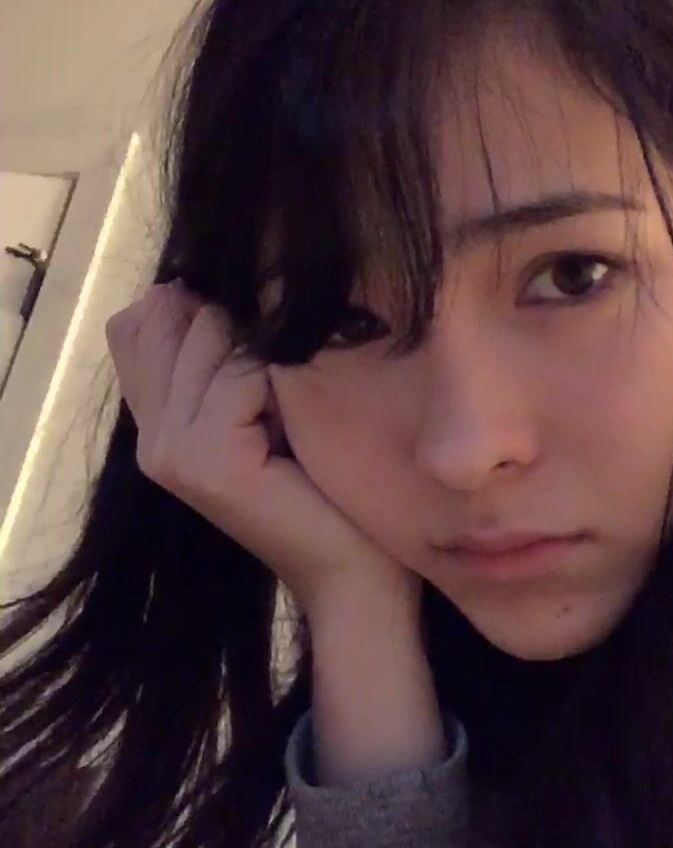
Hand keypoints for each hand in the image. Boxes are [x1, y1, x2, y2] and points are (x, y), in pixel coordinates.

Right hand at [104, 279, 418, 616]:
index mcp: (154, 421)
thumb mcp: (267, 400)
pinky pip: (241, 372)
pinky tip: (298, 433)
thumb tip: (196, 277)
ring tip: (290, 419)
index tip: (258, 363)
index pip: (139, 320)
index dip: (202, 312)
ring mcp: (169, 452)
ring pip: (210, 334)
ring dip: (268, 358)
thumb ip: (222, 349)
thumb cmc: (327, 483)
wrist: (357, 570)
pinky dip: (282, 385)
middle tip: (281, 404)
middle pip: (175, 314)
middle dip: (243, 332)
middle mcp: (148, 437)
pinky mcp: (203, 462)